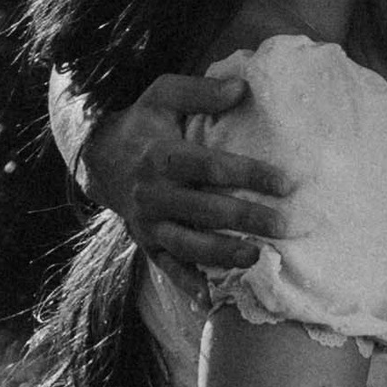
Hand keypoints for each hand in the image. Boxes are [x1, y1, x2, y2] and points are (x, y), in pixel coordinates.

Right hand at [83, 71, 288, 275]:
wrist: (98, 158)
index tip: (287, 182)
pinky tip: (212, 299)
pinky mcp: (146, 243)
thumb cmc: (143, 123)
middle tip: (287, 225)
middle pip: (206, 209)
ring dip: (224, 253)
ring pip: (189, 243)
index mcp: (161, 155)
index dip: (249, 174)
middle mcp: (153, 193)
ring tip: (258, 258)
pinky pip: (168, 267)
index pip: (211, 166)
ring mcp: (149, 223)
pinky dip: (188, 284)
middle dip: (249, 219)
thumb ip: (201, 91)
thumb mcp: (163, 95)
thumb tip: (243, 88)